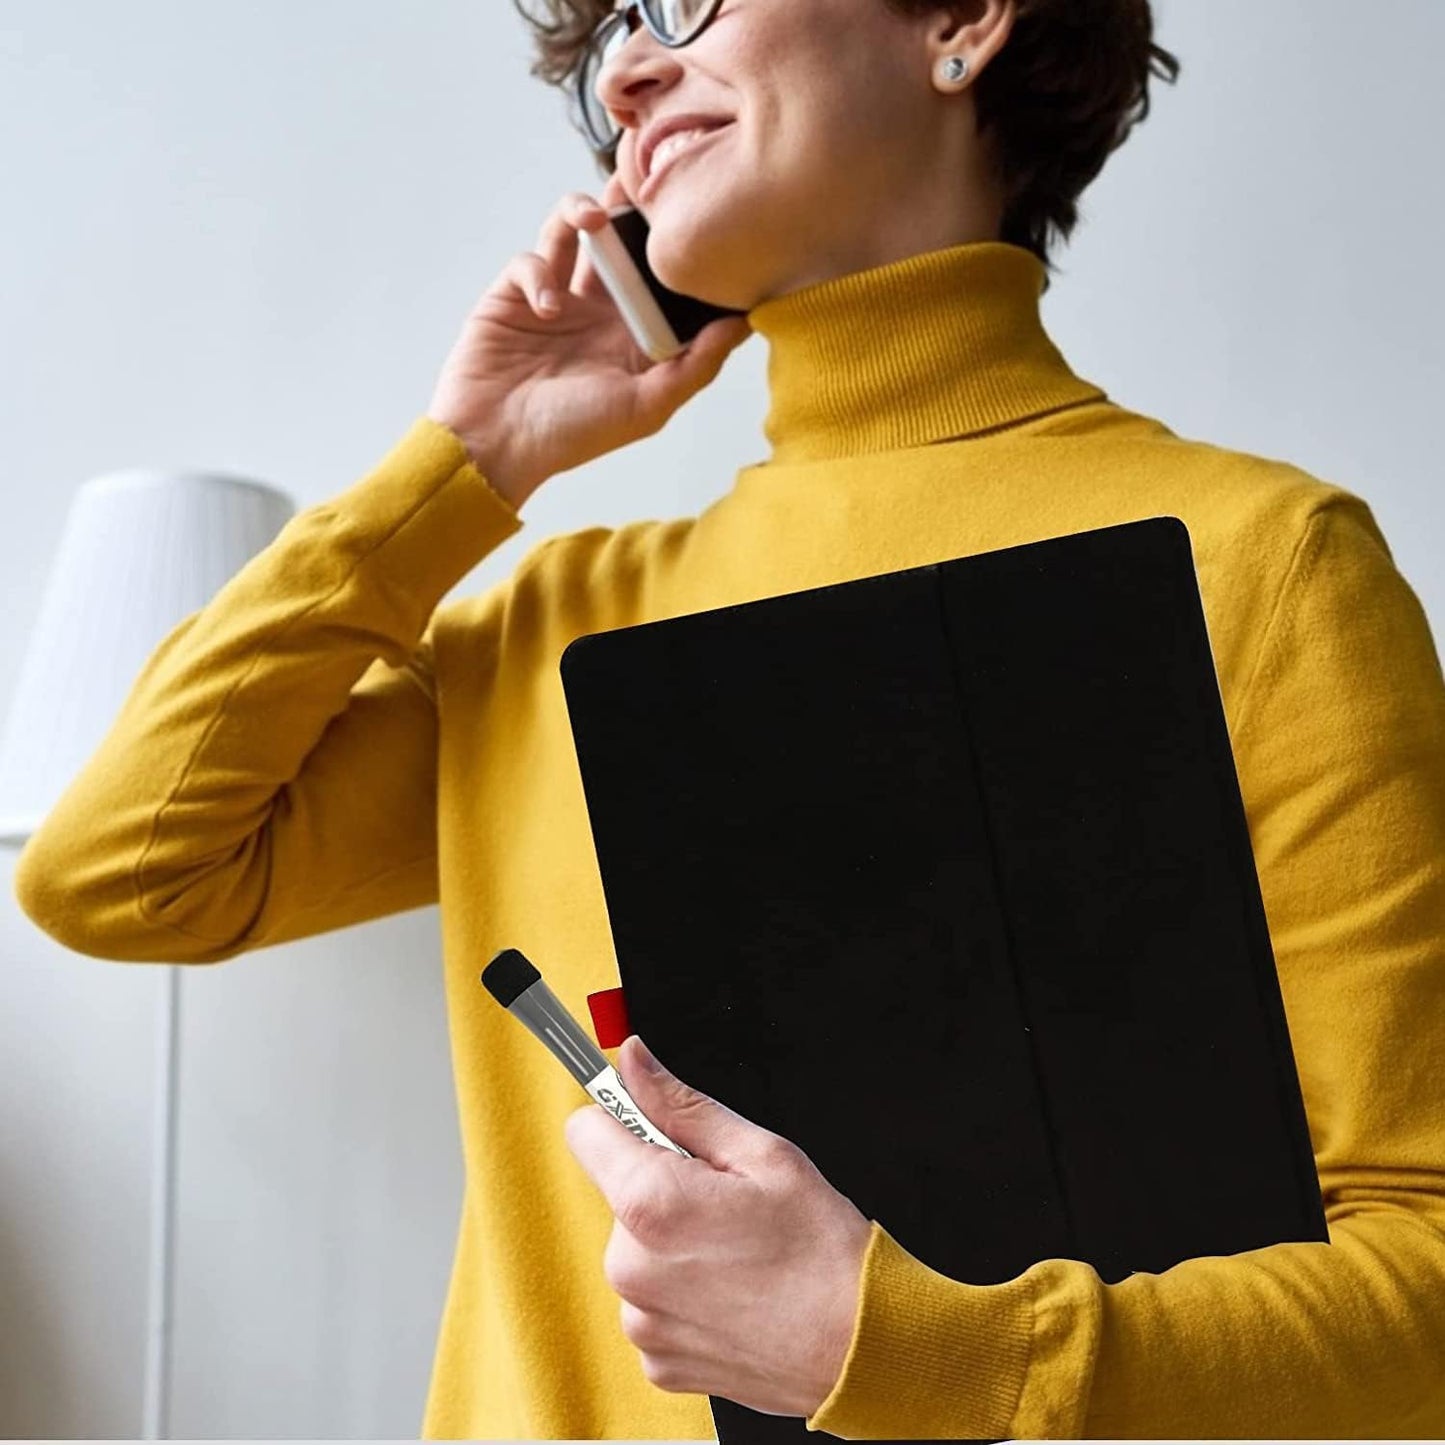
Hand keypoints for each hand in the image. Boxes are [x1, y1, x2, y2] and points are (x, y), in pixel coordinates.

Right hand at [426, 170, 752, 510]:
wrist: (496, 444)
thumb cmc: (572, 435)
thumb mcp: (647, 405)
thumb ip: (696, 365)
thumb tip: (744, 323)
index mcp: (634, 334)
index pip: (664, 277)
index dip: (678, 248)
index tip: (697, 215)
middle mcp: (598, 310)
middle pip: (620, 240)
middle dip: (629, 207)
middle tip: (643, 181)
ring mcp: (555, 297)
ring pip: (571, 228)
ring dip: (581, 211)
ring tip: (593, 218)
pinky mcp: (513, 294)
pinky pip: (529, 260)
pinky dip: (537, 274)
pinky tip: (546, 308)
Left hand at [565, 1033, 873, 1417]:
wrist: (860, 1346)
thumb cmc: (821, 1248)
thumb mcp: (761, 1152)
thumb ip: (682, 1104)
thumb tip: (633, 1060)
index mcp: (650, 1203)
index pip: (586, 1131)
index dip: (623, 1118)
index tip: (658, 1125)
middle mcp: (629, 1267)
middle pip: (618, 1192)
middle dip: (663, 1186)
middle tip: (726, 1203)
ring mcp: (640, 1321)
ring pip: (635, 1249)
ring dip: (672, 1244)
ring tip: (736, 1253)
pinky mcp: (655, 1360)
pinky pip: (651, 1302)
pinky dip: (683, 1293)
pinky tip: (732, 1293)